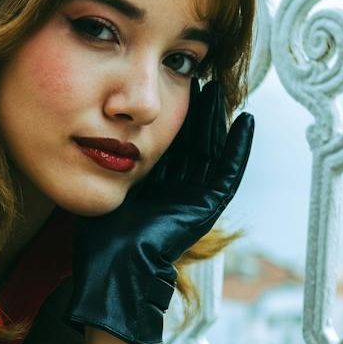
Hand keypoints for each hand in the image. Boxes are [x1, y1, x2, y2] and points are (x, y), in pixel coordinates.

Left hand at [67, 79, 254, 343]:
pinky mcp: (207, 207)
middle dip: (197, 112)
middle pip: (192, 142)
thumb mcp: (103, 184)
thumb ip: (106, 159)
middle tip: (202, 80)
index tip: (175, 85)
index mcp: (152, 186)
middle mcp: (175, 190)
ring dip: (216, 121)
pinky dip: (238, 147)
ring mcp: (192, 198)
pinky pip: (228, 172)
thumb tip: (97, 127)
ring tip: (219, 90)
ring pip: (210, 151)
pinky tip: (245, 121)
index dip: (173, 115)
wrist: (114, 263)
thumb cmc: (100, 231)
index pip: (167, 142)